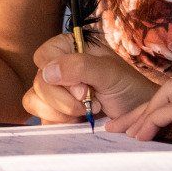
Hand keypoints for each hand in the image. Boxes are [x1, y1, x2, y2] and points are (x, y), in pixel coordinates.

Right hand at [23, 34, 158, 122]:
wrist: (137, 116)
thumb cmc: (128, 88)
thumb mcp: (110, 73)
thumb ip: (81, 67)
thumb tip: (48, 72)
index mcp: (69, 48)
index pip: (44, 55)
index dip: (59, 75)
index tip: (83, 90)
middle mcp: (58, 67)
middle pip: (38, 81)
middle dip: (64, 99)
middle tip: (91, 103)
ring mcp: (54, 91)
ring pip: (34, 100)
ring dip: (60, 112)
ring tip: (86, 112)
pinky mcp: (53, 112)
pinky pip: (41, 117)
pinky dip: (57, 123)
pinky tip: (77, 122)